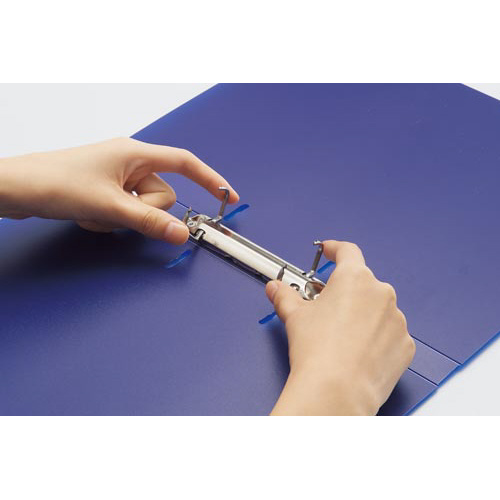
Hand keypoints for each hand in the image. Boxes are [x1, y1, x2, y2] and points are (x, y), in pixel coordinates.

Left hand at [0, 138, 238, 243]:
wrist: (17, 188)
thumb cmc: (57, 183)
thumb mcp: (110, 206)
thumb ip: (150, 222)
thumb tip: (182, 233)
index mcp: (135, 153)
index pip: (184, 163)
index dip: (210, 180)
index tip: (227, 197)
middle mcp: (130, 162)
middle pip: (162, 195)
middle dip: (144, 212)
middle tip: (117, 211)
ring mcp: (118, 177)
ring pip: (143, 208)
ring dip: (123, 218)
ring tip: (96, 212)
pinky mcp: (107, 190)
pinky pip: (126, 210)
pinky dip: (112, 219)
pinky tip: (89, 214)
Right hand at [268, 240, 414, 415]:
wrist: (337, 390)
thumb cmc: (319, 352)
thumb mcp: (294, 316)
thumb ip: (285, 295)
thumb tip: (276, 289)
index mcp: (354, 278)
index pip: (347, 251)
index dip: (335, 249)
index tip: (330, 251)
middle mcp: (381, 294)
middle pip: (362, 284)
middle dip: (345, 293)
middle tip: (326, 309)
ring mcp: (396, 320)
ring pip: (378, 310)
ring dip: (363, 316)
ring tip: (342, 337)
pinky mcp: (405, 345)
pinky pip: (390, 334)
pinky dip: (377, 338)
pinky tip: (358, 352)